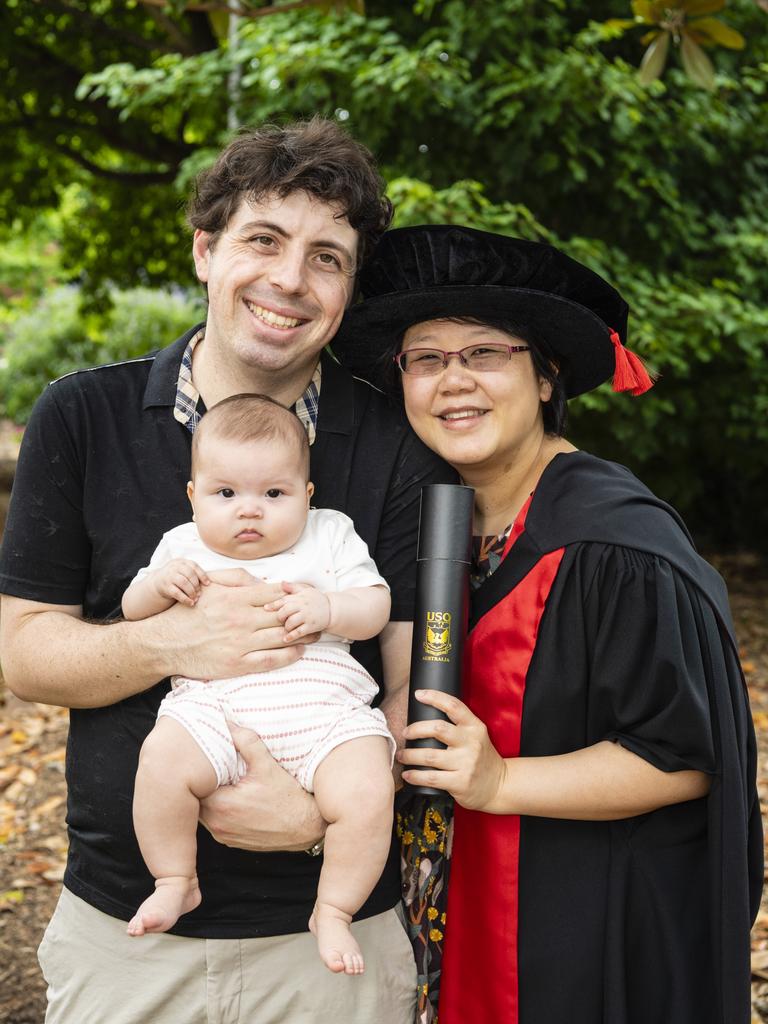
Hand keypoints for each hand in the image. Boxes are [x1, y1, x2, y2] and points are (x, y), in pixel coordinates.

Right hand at [153, 559, 208, 605]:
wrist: (157, 582)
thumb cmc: (176, 577)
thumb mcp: (183, 571)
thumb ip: (193, 573)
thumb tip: (208, 583)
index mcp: (181, 562)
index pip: (194, 566)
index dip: (202, 575)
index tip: (207, 584)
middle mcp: (174, 567)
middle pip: (189, 574)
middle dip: (196, 585)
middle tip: (200, 593)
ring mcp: (169, 576)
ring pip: (184, 583)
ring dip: (192, 592)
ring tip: (195, 598)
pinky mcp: (165, 587)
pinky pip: (177, 593)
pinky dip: (185, 599)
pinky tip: (190, 603)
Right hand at [155, 578, 308, 679]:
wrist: (164, 644)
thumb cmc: (186, 613)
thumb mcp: (208, 588)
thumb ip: (236, 581)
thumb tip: (261, 581)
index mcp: (235, 599)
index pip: (274, 593)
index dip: (293, 594)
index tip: (305, 595)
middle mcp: (241, 619)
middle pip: (283, 615)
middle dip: (302, 614)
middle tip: (316, 614)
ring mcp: (240, 643)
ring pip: (282, 637)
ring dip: (302, 634)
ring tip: (315, 632)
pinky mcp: (237, 664)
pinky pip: (271, 660)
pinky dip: (289, 655)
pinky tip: (299, 651)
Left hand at [199, 724, 325, 851]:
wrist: (305, 827)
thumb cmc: (288, 798)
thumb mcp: (267, 765)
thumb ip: (246, 742)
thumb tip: (229, 724)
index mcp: (221, 805)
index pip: (195, 785)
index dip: (199, 771)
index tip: (206, 761)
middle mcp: (218, 825)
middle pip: (196, 799)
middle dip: (203, 784)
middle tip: (213, 769)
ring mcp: (223, 835)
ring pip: (204, 812)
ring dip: (210, 798)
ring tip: (223, 782)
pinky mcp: (230, 841)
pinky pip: (215, 823)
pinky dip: (219, 811)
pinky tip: (233, 798)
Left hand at [264, 582, 330, 641]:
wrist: (332, 609)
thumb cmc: (316, 599)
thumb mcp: (305, 590)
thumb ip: (292, 587)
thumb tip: (281, 583)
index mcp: (298, 598)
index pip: (283, 600)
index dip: (273, 605)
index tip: (265, 609)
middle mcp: (302, 606)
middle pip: (284, 612)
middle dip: (279, 617)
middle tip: (280, 620)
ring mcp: (306, 617)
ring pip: (290, 623)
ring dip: (286, 626)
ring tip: (286, 627)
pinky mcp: (311, 626)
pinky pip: (298, 632)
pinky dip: (291, 636)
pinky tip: (285, 639)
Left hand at [397, 689, 507, 811]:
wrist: (499, 785)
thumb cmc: (480, 757)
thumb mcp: (476, 735)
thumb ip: (458, 725)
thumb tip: (425, 713)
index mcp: (475, 727)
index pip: (454, 706)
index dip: (435, 697)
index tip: (419, 694)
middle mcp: (471, 743)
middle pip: (438, 729)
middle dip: (415, 729)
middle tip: (405, 733)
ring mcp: (466, 763)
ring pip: (430, 756)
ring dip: (410, 755)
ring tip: (401, 755)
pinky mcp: (461, 783)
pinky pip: (431, 778)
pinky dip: (415, 776)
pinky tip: (407, 774)